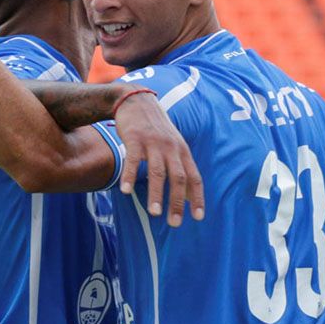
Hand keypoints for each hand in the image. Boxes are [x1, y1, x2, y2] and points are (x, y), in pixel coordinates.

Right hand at [113, 93, 204, 226]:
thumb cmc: (155, 128)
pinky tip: (127, 191)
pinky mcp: (135, 138)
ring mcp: (153, 143)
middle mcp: (171, 147)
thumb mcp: (173, 143)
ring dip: (157, 194)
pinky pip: (133, 161)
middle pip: (178, 178)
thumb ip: (180, 165)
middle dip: (177, 202)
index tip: (198, 217)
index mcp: (182, 151)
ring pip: (157, 172)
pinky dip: (130, 176)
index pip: (194, 177)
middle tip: (175, 223)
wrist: (136, 100)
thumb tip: (189, 194)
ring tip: (154, 213)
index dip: (197, 198)